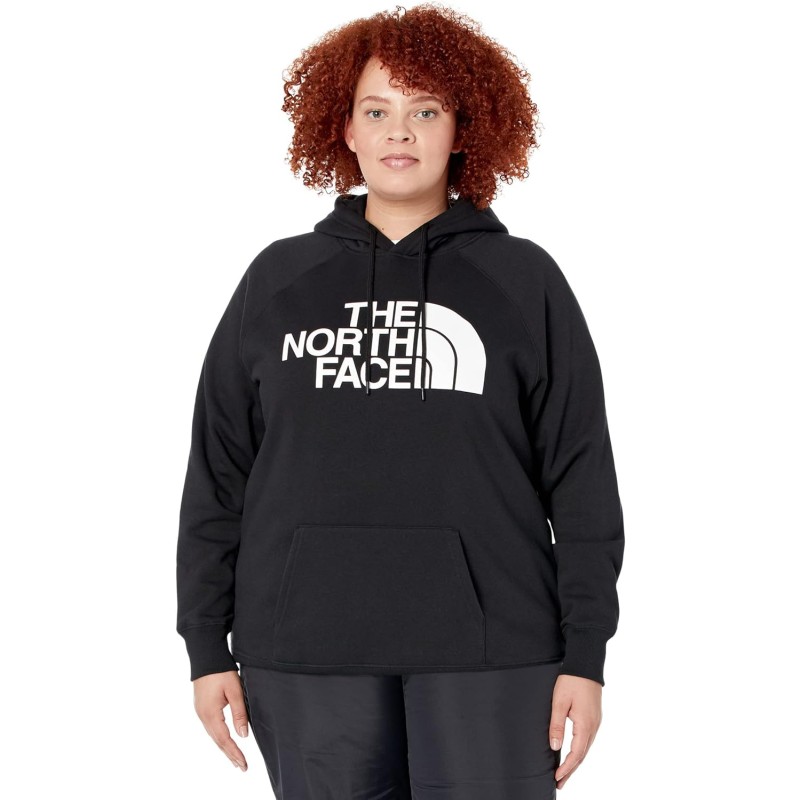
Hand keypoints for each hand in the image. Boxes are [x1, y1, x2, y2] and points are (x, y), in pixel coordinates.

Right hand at [193, 669, 249, 770]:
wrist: (205, 656)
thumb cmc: (221, 671)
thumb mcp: (234, 690)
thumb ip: (239, 713)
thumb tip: (243, 735)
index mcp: (210, 714)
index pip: (224, 740)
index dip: (234, 753)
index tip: (244, 764)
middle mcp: (203, 716)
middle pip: (217, 741)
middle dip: (230, 754)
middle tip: (242, 766)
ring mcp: (200, 712)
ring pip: (214, 735)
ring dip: (225, 747)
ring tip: (236, 758)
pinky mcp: (202, 707)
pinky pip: (211, 728)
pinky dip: (219, 737)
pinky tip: (225, 741)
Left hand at [549, 674, 601, 789]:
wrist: (586, 664)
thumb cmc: (571, 681)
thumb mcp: (559, 702)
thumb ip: (557, 725)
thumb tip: (555, 747)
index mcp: (585, 725)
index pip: (576, 754)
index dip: (566, 768)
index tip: (557, 779)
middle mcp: (593, 727)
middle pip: (582, 755)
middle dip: (571, 770)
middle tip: (560, 784)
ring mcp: (595, 722)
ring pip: (586, 749)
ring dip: (575, 762)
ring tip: (564, 773)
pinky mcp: (594, 717)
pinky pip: (587, 740)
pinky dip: (580, 751)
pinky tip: (573, 754)